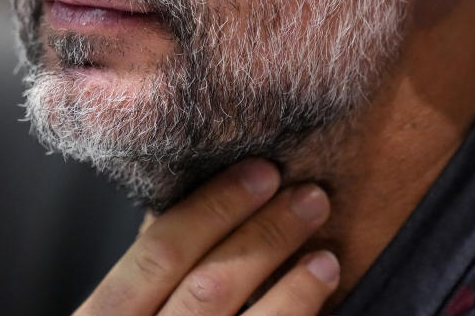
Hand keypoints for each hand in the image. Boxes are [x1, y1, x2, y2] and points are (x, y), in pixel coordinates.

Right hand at [73, 159, 337, 314]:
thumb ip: (148, 279)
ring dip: (294, 290)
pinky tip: (319, 307)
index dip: (215, 207)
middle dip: (266, 235)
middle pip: (209, 287)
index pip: (161, 252)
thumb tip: (206, 209)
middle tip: (310, 196)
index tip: (262, 171)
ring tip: (326, 255)